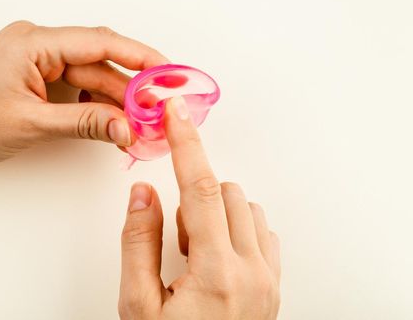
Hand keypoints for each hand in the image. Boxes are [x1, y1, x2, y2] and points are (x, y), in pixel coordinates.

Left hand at [0, 22, 167, 201]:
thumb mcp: (31, 124)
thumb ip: (85, 122)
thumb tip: (127, 127)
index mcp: (33, 42)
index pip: (101, 43)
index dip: (140, 58)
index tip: (169, 73)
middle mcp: (37, 43)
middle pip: (99, 61)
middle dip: (130, 88)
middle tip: (157, 113)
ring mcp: (35, 60)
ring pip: (89, 75)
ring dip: (113, 100)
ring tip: (137, 125)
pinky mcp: (33, 76)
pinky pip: (74, 85)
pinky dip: (93, 104)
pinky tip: (110, 122)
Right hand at [118, 96, 280, 318]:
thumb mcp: (138, 306)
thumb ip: (138, 243)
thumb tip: (144, 194)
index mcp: (215, 275)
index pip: (202, 189)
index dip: (187, 143)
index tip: (176, 112)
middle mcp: (252, 273)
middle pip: (228, 193)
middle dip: (196, 198)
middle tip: (175, 237)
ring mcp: (268, 280)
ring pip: (248, 209)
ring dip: (217, 214)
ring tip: (193, 254)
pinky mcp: (274, 285)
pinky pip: (262, 232)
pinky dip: (238, 229)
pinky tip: (216, 256)